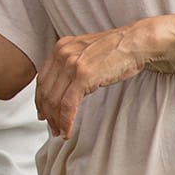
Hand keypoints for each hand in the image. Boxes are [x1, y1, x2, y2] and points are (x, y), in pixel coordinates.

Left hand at [34, 18, 162, 136]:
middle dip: (47, 114)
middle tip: (52, 127)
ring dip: (56, 121)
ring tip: (61, 132)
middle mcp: (62, 54)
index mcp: (61, 47)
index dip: (40, 100)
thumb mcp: (86, 52)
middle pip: (45, 91)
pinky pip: (68, 105)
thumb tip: (64, 87)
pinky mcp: (83, 76)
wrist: (135, 43)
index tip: (43, 112)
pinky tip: (68, 130)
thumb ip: (72, 65)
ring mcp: (71, 64)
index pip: (42, 79)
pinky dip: (66, 121)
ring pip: (55, 101)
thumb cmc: (116, 50)